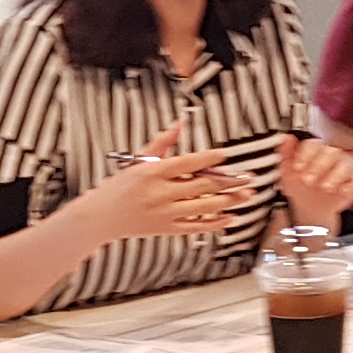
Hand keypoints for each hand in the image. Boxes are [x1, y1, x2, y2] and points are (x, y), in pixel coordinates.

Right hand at [81, 117, 251, 244]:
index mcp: (153, 173)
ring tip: (247, 194)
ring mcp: (166, 213)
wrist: (103, 216)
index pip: (187, 163)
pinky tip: (232, 217)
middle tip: (249, 177)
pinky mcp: (168, 229)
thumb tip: (179, 123)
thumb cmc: (122, 185)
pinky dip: (216, 223)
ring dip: (229, 201)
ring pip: (204, 207)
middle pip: (202, 186)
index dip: (208, 159)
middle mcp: (161, 193)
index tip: (226, 155)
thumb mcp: (138, 160)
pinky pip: (197, 227)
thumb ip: (161, 143)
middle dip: (229, 181)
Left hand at [282, 133, 352, 233]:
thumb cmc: (301, 188)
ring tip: (324, 188)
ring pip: (344, 166)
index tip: (297, 167)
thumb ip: (286, 155)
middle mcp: (331, 158)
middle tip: (308, 180)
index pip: (314, 144)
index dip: (305, 154)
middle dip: (318, 166)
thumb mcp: (288, 173)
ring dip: (334, 176)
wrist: (311, 210)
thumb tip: (286, 137)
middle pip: (331, 152)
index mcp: (315, 152)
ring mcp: (344, 171)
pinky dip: (350, 187)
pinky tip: (340, 192)